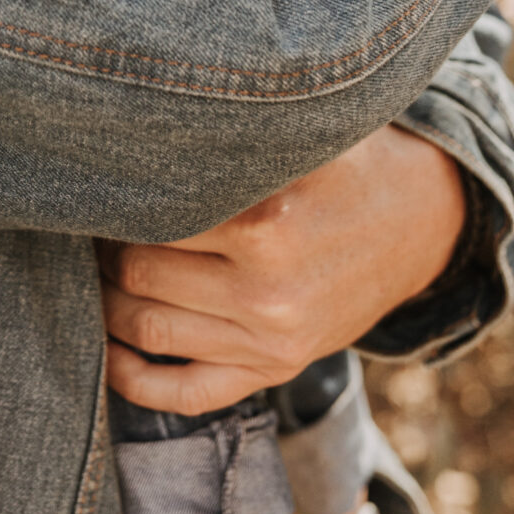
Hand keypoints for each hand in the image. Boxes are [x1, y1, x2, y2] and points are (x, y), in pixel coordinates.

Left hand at [101, 125, 466, 415]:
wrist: (418, 224)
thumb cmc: (346, 165)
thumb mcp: (302, 138)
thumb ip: (232, 139)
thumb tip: (143, 120)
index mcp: (267, 226)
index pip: (151, 221)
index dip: (115, 205)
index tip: (103, 187)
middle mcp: (266, 292)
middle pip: (139, 275)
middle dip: (105, 250)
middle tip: (94, 223)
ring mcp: (269, 341)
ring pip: (148, 331)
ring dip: (107, 303)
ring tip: (98, 270)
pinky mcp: (274, 370)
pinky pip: (186, 393)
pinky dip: (134, 380)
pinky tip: (108, 351)